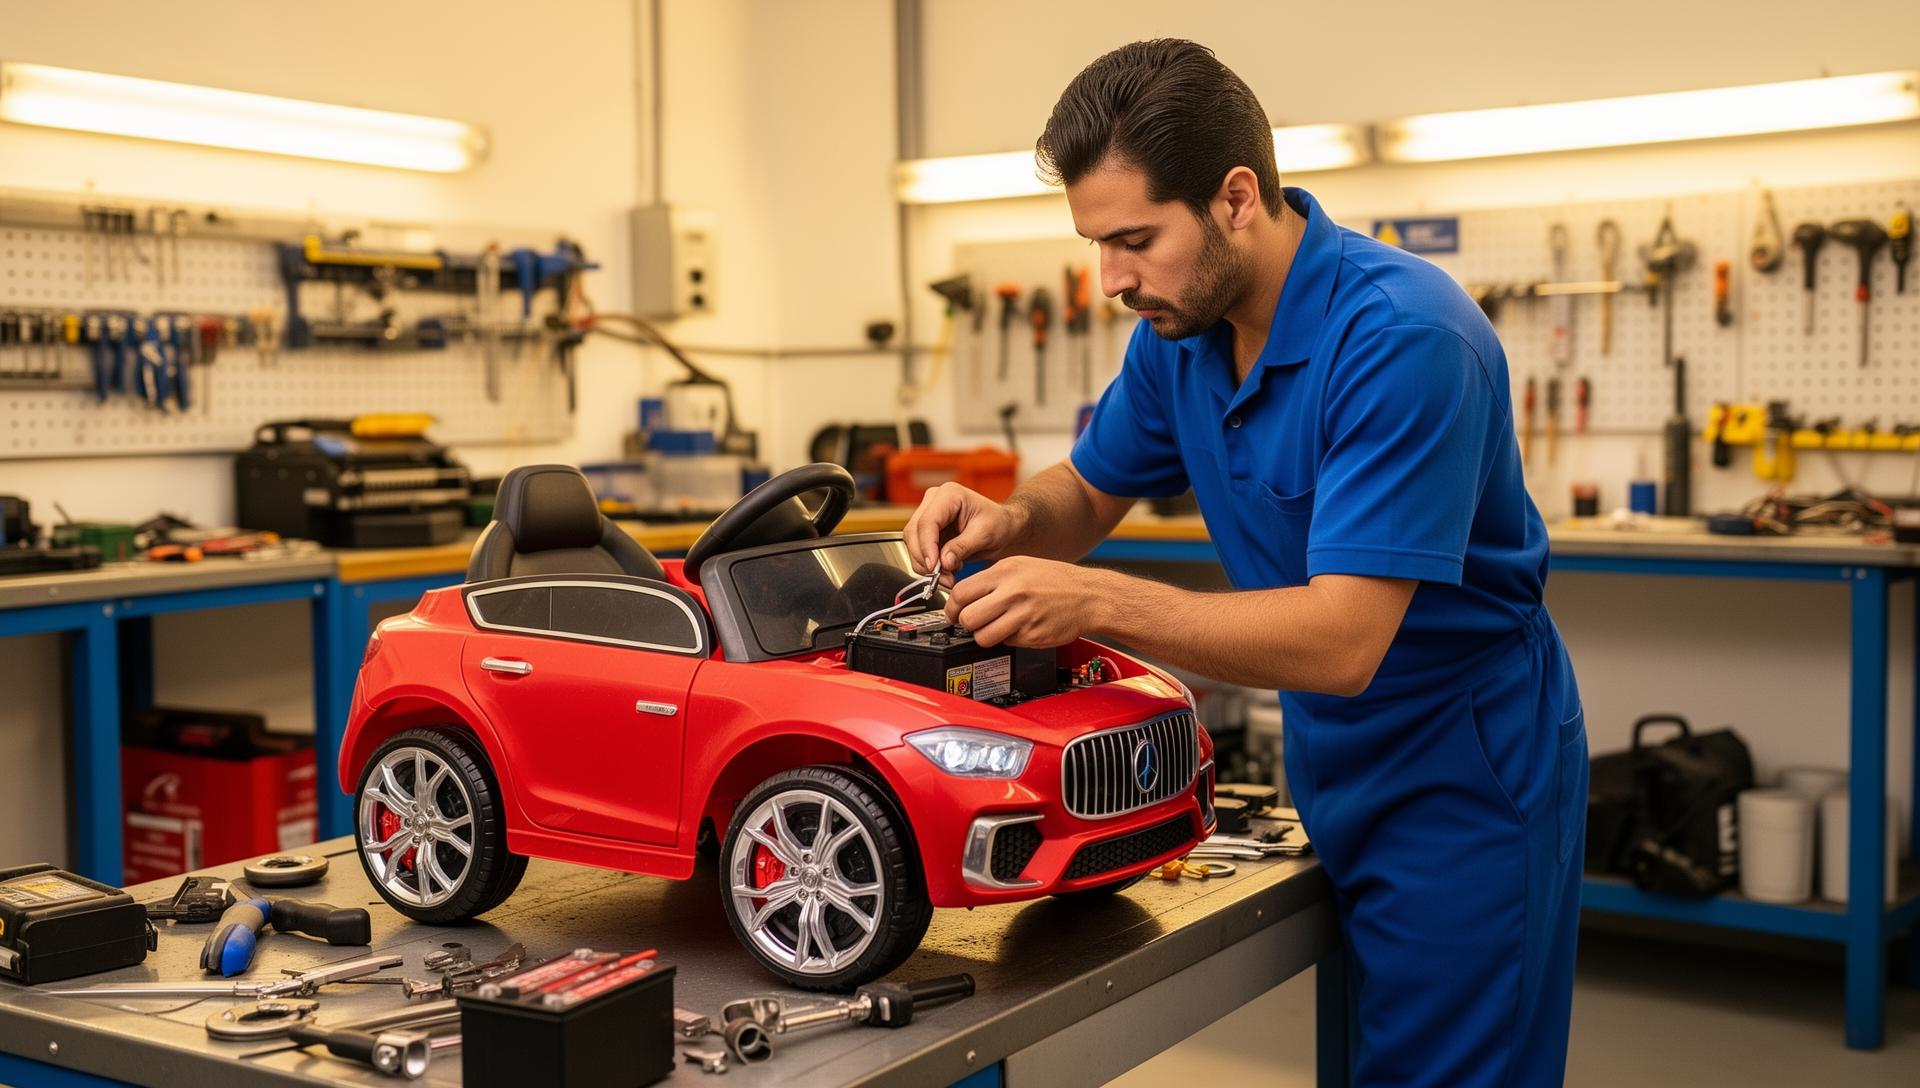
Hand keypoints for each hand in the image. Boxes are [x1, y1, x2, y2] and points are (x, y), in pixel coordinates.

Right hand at [903, 483, 1021, 574]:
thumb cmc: (999, 524)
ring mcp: (928, 515)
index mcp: (949, 494)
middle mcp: (934, 501)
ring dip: (925, 564)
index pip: (927, 521)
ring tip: (948, 577)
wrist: (1003, 527)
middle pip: (914, 532)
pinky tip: (947, 570)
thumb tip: (943, 562)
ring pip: (913, 543)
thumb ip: (962, 547)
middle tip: (942, 578)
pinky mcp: (928, 531)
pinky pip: (919, 550)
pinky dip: (929, 565)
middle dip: (925, 559)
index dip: (927, 546)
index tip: (934, 567)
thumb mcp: (985, 535)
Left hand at [945, 557, 1108, 647]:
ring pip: (982, 636)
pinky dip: (1007, 640)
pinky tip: (1019, 629)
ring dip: (984, 635)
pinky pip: (1006, 643)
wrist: (1091, 596)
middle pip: (967, 617)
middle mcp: (1012, 592)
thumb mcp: (1021, 565)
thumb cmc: (1057, 581)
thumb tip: (964, 596)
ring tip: (996, 627)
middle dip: (966, 624)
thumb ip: (992, 579)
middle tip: (974, 622)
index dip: (952, 607)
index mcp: (1005, 571)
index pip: (961, 592)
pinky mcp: (1032, 635)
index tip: (954, 612)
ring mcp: (1023, 615)